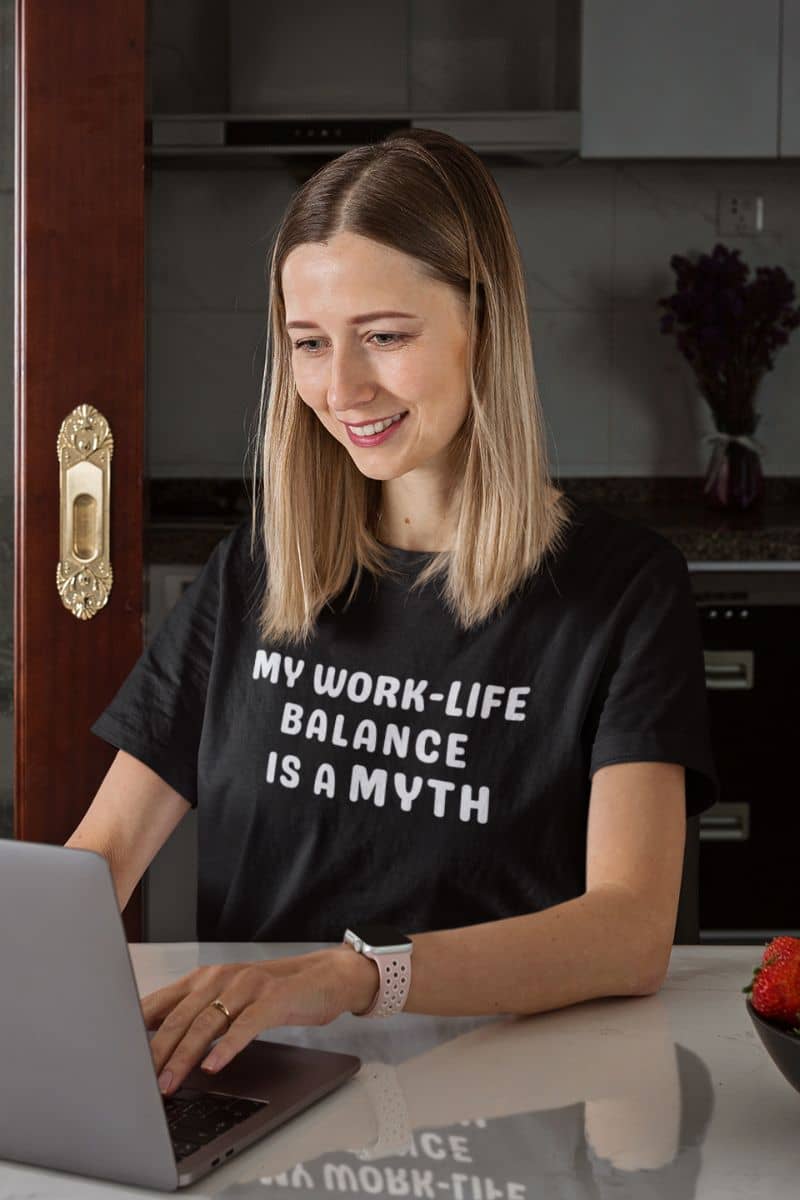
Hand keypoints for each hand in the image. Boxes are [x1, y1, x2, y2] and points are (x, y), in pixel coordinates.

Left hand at [141, 948, 358, 1095]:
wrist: (323, 977)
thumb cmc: (272, 993)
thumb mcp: (228, 999)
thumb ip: (195, 1015)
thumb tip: (152, 1045)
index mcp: (204, 978)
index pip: (160, 1004)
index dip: (137, 1032)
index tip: (118, 1059)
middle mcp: (221, 978)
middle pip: (179, 1017)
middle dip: (155, 1052)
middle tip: (139, 1081)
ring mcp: (247, 987)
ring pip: (207, 1023)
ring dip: (184, 1056)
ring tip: (169, 1082)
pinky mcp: (273, 1000)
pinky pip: (245, 1026)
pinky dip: (227, 1047)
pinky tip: (214, 1065)